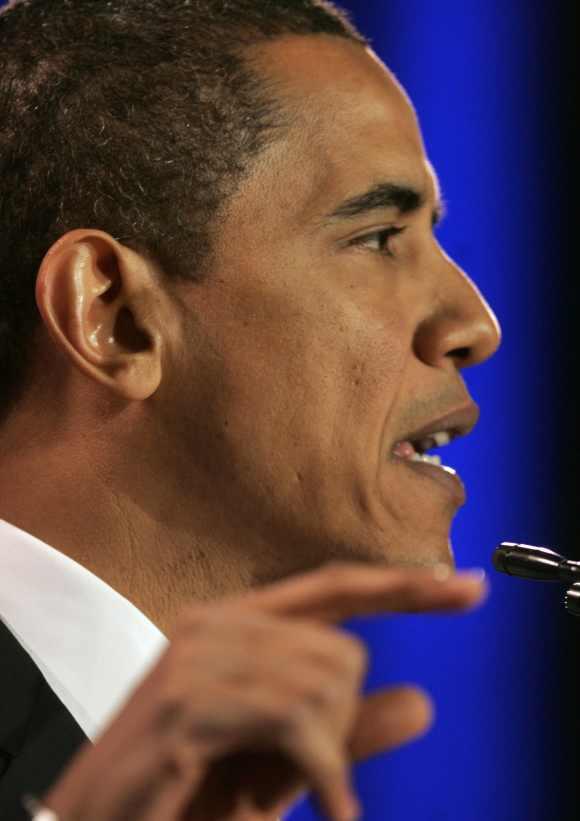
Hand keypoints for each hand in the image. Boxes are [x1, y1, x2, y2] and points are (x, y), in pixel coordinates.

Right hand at [43, 563, 485, 820]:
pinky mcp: (186, 702)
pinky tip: (328, 807)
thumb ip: (346, 730)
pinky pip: (298, 719)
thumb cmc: (187, 797)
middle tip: (312, 770)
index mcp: (233, 623)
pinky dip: (326, 772)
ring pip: (328, 680)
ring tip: (298, 787)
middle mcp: (214, 624)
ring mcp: (196, 657)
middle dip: (345, 722)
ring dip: (331, 752)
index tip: (469, 586)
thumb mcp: (279, 764)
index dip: (403, 586)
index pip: (334, 587)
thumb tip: (422, 701)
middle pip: (343, 648)